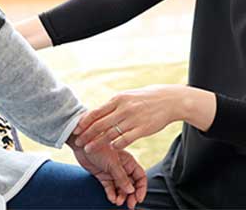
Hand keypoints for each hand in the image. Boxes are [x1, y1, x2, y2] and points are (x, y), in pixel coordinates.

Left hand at [68, 135, 147, 208]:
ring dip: (121, 196)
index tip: (138, 198)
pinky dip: (111, 194)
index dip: (141, 188)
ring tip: (118, 202)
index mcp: (128, 161)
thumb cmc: (99, 147)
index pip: (140, 177)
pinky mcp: (103, 176)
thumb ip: (122, 177)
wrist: (81, 144)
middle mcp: (122, 168)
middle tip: (130, 205)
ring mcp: (112, 173)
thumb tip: (131, 190)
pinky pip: (110, 188)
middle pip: (131, 185)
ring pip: (120, 188)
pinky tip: (112, 198)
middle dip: (131, 195)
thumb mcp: (113, 163)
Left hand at [73, 85, 187, 152]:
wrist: (169, 100)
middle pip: (99, 124)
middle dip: (86, 134)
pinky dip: (115, 145)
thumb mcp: (128, 96)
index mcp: (118, 99)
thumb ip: (114, 105)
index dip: (84, 122)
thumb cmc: (146, 99)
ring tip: (88, 149)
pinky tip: (111, 149)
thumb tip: (98, 113)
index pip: (96, 112)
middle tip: (78, 142)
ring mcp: (133, 119)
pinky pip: (124, 140)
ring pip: (110, 134)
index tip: (76, 130)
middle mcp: (123, 108)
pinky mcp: (142, 129)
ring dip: (97, 143)